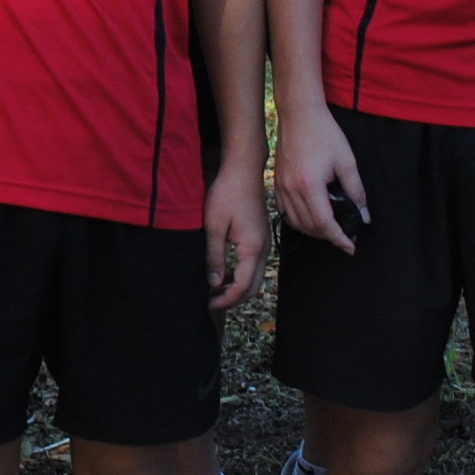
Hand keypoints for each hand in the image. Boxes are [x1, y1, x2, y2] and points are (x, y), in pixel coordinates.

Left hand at [201, 160, 267, 311]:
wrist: (243, 170)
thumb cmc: (227, 194)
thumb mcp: (214, 226)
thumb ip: (215, 257)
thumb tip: (215, 283)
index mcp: (252, 248)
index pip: (243, 286)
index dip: (226, 299)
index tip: (209, 303)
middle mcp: (263, 248)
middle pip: (253, 287)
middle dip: (233, 299)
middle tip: (211, 302)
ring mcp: (264, 243)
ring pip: (255, 277)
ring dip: (237, 288)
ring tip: (215, 290)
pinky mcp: (261, 237)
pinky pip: (254, 265)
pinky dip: (242, 275)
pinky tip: (225, 273)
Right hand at [274, 103, 367, 253]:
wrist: (299, 113)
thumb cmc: (324, 133)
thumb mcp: (347, 161)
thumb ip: (356, 191)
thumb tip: (363, 215)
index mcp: (309, 185)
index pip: (324, 224)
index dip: (339, 238)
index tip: (351, 246)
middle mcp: (292, 190)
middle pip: (309, 227)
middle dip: (328, 237)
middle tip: (345, 238)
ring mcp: (281, 187)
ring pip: (296, 222)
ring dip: (313, 231)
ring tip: (330, 230)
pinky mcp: (277, 182)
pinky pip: (285, 211)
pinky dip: (298, 221)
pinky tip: (310, 219)